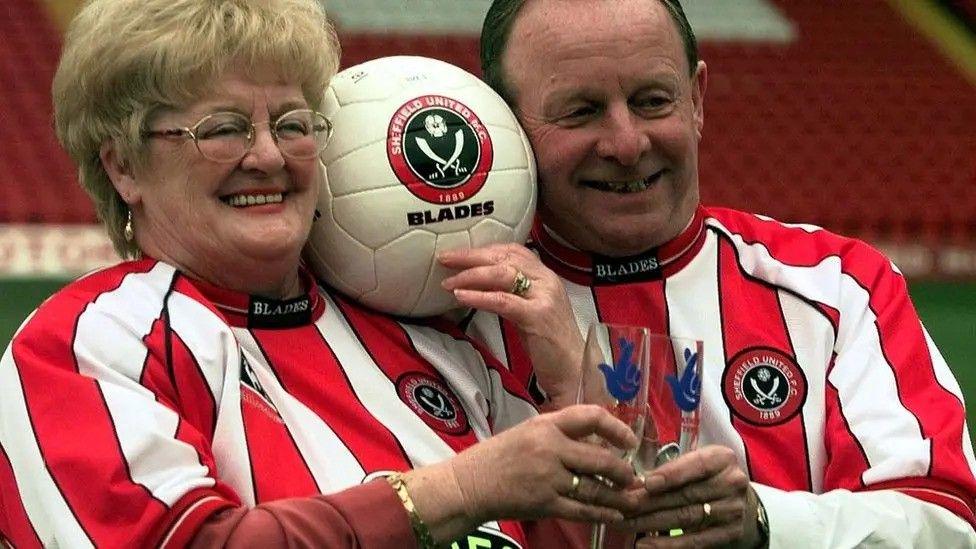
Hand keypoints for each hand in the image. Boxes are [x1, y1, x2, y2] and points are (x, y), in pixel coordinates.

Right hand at [405, 405, 639, 541]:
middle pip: (601, 459)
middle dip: (623, 471)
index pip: (591, 417)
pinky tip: (615, 515)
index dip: (617, 428)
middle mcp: (550, 448)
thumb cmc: (496, 457)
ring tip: (633, 500)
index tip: (629, 441)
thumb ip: (559, 434)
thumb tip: (595, 443)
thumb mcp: (527, 432)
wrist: (468, 484)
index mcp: (546, 425)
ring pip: (596, 488)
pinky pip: (582, 510)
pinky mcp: (545, 503)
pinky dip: (602, 514)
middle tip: (633, 478)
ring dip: (619, 497)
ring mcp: (548, 477)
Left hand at [439, 243, 582, 406]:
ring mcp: (544, 296)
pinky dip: (479, 296)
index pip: (511, 250)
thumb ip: (512, 293)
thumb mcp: (529, 310)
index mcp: (545, 276)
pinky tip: (461, 297)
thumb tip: (478, 285)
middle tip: (445, 259)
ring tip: (449, 282)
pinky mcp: (538, 316)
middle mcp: (546, 280)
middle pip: (504, 257)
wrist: (574, 369)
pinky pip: (503, 301)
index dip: (482, 249)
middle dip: (471, 257)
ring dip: (470, 275)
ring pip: (502, 274)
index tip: (458, 253)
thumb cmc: (549, 343)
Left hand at [615, 445, 758, 547]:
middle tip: (623, 506)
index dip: (670, 475)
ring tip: (626, 524)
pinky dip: (667, 545)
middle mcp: (731, 483)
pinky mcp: (729, 533)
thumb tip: (634, 483)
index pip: (696, 465)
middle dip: (649, 501)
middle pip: (685, 494)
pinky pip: (694, 541)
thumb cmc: (707, 477)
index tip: (646, 483)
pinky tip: (645, 544)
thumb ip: (670, 470)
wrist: (740, 502)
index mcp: (722, 458)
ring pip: (685, 517)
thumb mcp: (695, 463)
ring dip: (651, 523)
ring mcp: (732, 510)